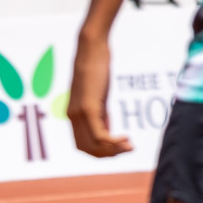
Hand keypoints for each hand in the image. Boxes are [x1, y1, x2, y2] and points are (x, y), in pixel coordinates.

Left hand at [69, 31, 131, 157]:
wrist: (90, 48)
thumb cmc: (96, 66)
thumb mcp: (98, 94)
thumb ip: (100, 114)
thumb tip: (107, 131)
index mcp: (73, 114)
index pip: (84, 144)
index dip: (102, 151)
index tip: (120, 148)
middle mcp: (73, 117)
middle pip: (88, 149)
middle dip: (108, 154)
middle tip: (128, 149)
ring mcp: (79, 113)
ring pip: (93, 145)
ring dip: (113, 150)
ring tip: (129, 146)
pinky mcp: (88, 108)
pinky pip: (99, 135)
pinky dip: (113, 142)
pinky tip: (126, 138)